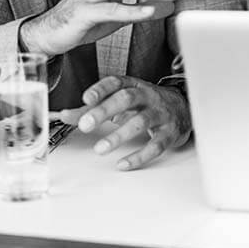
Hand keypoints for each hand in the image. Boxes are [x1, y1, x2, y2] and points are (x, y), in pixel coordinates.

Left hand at [58, 75, 190, 170]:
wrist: (183, 108)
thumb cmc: (146, 103)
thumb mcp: (120, 100)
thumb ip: (92, 108)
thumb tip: (65, 115)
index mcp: (133, 86)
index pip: (116, 83)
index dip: (101, 89)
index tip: (86, 98)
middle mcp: (147, 96)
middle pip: (126, 99)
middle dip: (105, 111)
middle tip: (86, 124)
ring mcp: (160, 114)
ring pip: (140, 122)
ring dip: (119, 136)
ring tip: (100, 149)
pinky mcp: (169, 133)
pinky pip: (156, 145)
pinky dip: (139, 156)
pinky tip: (123, 163)